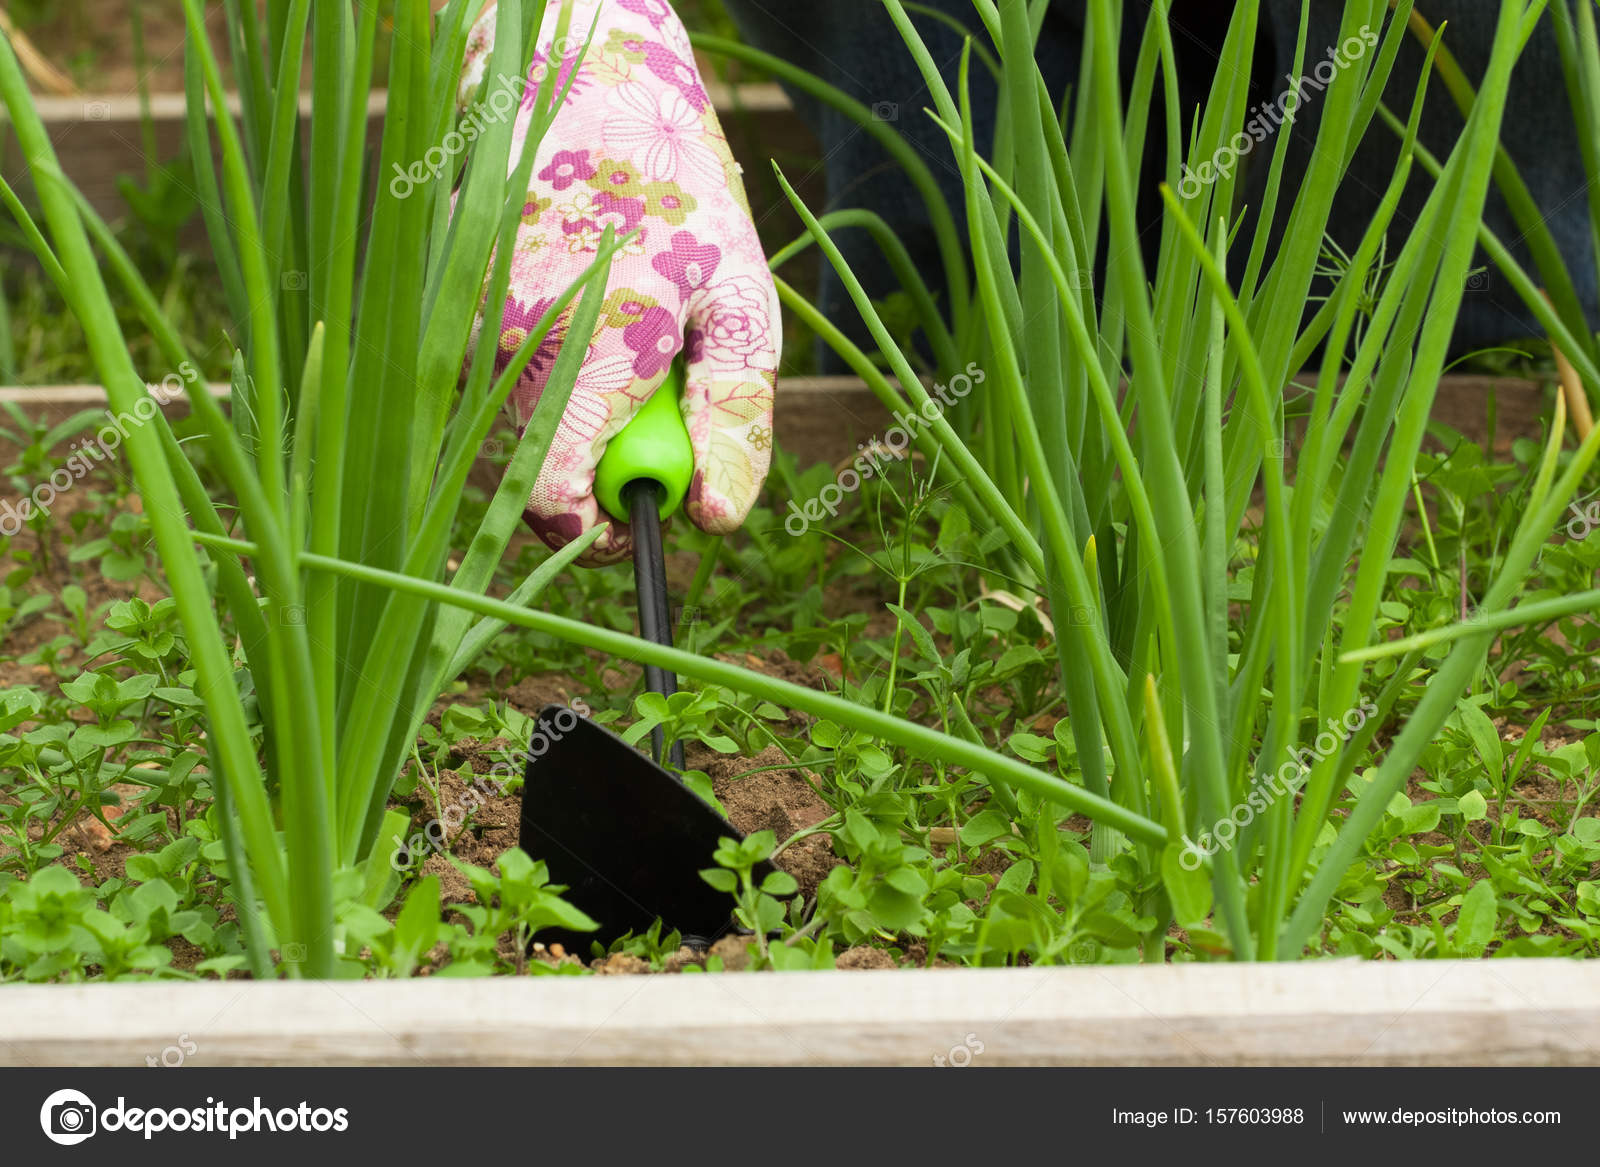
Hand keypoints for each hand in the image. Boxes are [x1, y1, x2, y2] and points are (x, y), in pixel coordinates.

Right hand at [461, 0, 779, 563]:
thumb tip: (714, 518)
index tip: (644, 514)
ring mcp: (465, 321)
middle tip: (652, 406)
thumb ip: (733, 419)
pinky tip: (581, 310)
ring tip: (622, 336)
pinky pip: (496, 378)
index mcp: (584, 353)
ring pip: (517, 425)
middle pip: (537, 468)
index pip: (557, 503)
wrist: (584, 78)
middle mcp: (503, 344)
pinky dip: (544, 369)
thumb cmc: (681, 190)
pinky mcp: (449, 303)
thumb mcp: (742, 305)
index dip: (603, 528)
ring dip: (573, 412)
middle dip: (598, 463)